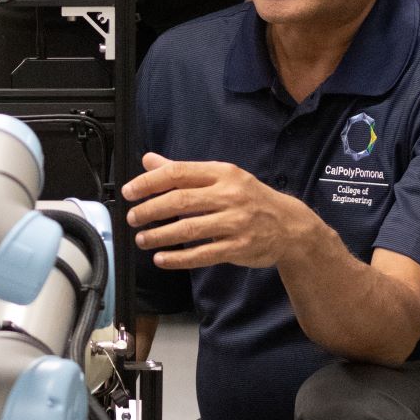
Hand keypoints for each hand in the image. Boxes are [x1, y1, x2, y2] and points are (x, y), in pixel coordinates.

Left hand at [122, 152, 305, 269]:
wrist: (290, 226)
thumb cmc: (250, 199)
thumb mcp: (222, 177)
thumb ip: (184, 171)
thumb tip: (148, 161)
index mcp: (222, 173)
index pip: (178, 173)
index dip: (149, 182)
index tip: (129, 192)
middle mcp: (229, 195)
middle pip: (180, 201)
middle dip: (150, 210)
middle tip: (132, 218)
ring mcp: (236, 222)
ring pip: (188, 229)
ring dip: (159, 235)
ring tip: (142, 239)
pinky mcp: (239, 247)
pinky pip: (202, 254)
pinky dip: (178, 259)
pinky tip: (161, 259)